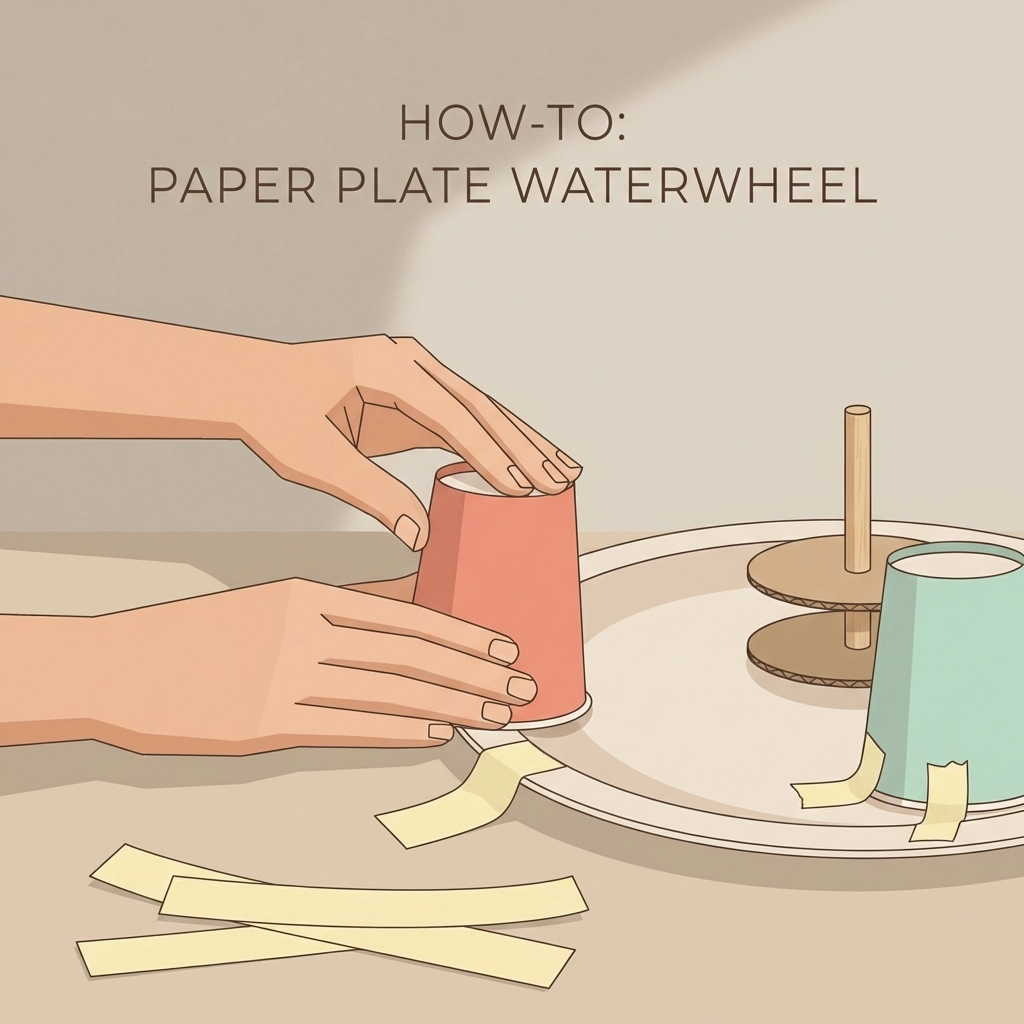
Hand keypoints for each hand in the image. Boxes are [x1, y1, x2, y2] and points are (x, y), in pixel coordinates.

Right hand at [0, 579, 536, 754]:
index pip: (405, 614)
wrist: (118, 665)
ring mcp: (285, 679)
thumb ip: (344, 604)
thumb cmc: (202, 632)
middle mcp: (305, 632)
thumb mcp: (277, 599)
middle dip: (476, 671)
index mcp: (310, 595)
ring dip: (452, 703)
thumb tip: (413, 601)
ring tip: (496, 714)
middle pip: (410, 653)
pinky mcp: (265, 725)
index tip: (506, 644)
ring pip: (390, 691)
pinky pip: (347, 727)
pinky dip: (398, 730)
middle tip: (523, 684)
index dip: (463, 633)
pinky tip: (434, 732)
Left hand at [1, 299, 581, 549]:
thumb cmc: (273, 412)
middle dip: (524, 446)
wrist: (248, 384)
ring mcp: (414, 372)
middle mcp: (408, 362)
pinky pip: (464, 415)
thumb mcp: (316, 459)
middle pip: (481, 406)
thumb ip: (370, 493)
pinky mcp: (413, 390)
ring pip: (481, 407)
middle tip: (563, 480)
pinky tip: (521, 461)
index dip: (491, 454)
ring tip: (563, 470)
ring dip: (522, 440)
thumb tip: (419, 535)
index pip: (454, 416)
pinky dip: (495, 439)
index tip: (523, 486)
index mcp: (387, 369)